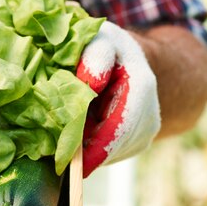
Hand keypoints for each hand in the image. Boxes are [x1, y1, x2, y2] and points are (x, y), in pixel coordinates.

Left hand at [76, 21, 160, 177]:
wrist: (128, 60)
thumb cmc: (106, 47)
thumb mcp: (100, 40)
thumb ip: (95, 55)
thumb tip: (90, 83)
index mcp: (141, 88)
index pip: (120, 127)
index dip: (96, 149)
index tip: (73, 165)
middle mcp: (150, 115)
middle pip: (114, 146)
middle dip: (84, 152)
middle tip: (56, 152)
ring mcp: (147, 133)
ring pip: (111, 154)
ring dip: (87, 150)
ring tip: (68, 132)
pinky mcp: (139, 143)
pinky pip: (111, 154)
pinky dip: (93, 149)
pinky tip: (82, 131)